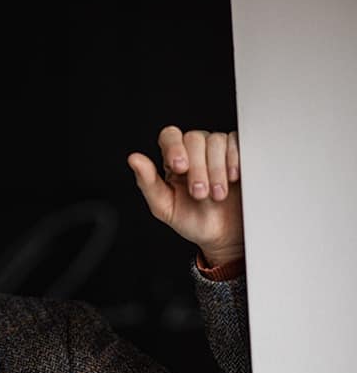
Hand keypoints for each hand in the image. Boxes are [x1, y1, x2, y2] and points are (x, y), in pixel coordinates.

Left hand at [127, 126, 243, 266]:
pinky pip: (237, 143)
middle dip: (198, 167)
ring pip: (216, 141)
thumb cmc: (191, 220)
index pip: (170, 136)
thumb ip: (148, 183)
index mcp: (173, 159)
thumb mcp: (165, 207)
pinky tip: (232, 178)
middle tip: (199, 193)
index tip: (180, 167)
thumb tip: (133, 158)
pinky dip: (234, 160)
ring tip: (216, 194)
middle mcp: (195, 151)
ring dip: (216, 169)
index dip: (174, 147)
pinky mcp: (239, 155)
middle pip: (194, 138)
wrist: (222, 236)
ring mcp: (218, 152)